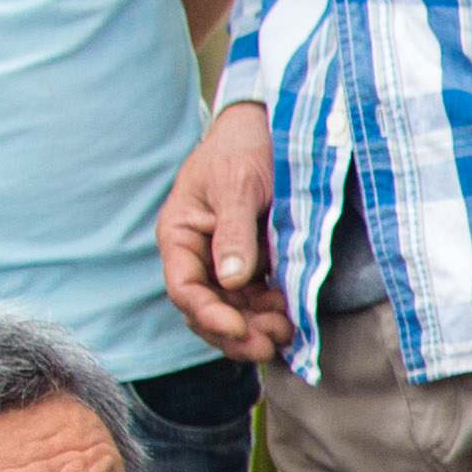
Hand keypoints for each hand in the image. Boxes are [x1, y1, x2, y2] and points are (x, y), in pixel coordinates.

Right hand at [157, 101, 293, 363]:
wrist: (270, 128)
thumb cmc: (243, 149)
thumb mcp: (237, 185)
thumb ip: (233, 232)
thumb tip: (230, 279)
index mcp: (180, 235)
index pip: (184, 288)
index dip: (208, 315)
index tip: (239, 329)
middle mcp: (199, 255)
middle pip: (207, 310)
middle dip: (236, 332)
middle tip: (270, 343)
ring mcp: (226, 262)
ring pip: (234, 311)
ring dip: (256, 328)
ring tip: (286, 332)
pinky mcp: (254, 263)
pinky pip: (257, 299)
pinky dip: (272, 313)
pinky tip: (291, 317)